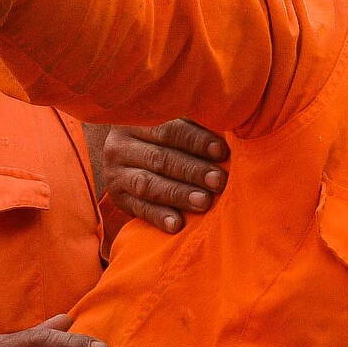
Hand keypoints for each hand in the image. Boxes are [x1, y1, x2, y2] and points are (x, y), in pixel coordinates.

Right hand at [97, 120, 229, 232]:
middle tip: (219, 181)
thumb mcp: (173, 122)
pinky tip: (177, 224)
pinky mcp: (118, 198)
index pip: (168, 129)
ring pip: (149, 185)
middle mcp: (121, 146)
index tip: (221, 151)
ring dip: (179, 194)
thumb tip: (232, 128)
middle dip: (193, 171)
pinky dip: (159, 217)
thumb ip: (196, 125)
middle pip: (160, 159)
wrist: (129, 154)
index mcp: (136, 121)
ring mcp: (115, 173)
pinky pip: (139, 209)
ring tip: (204, 202)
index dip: (196, 140)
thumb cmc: (166, 137)